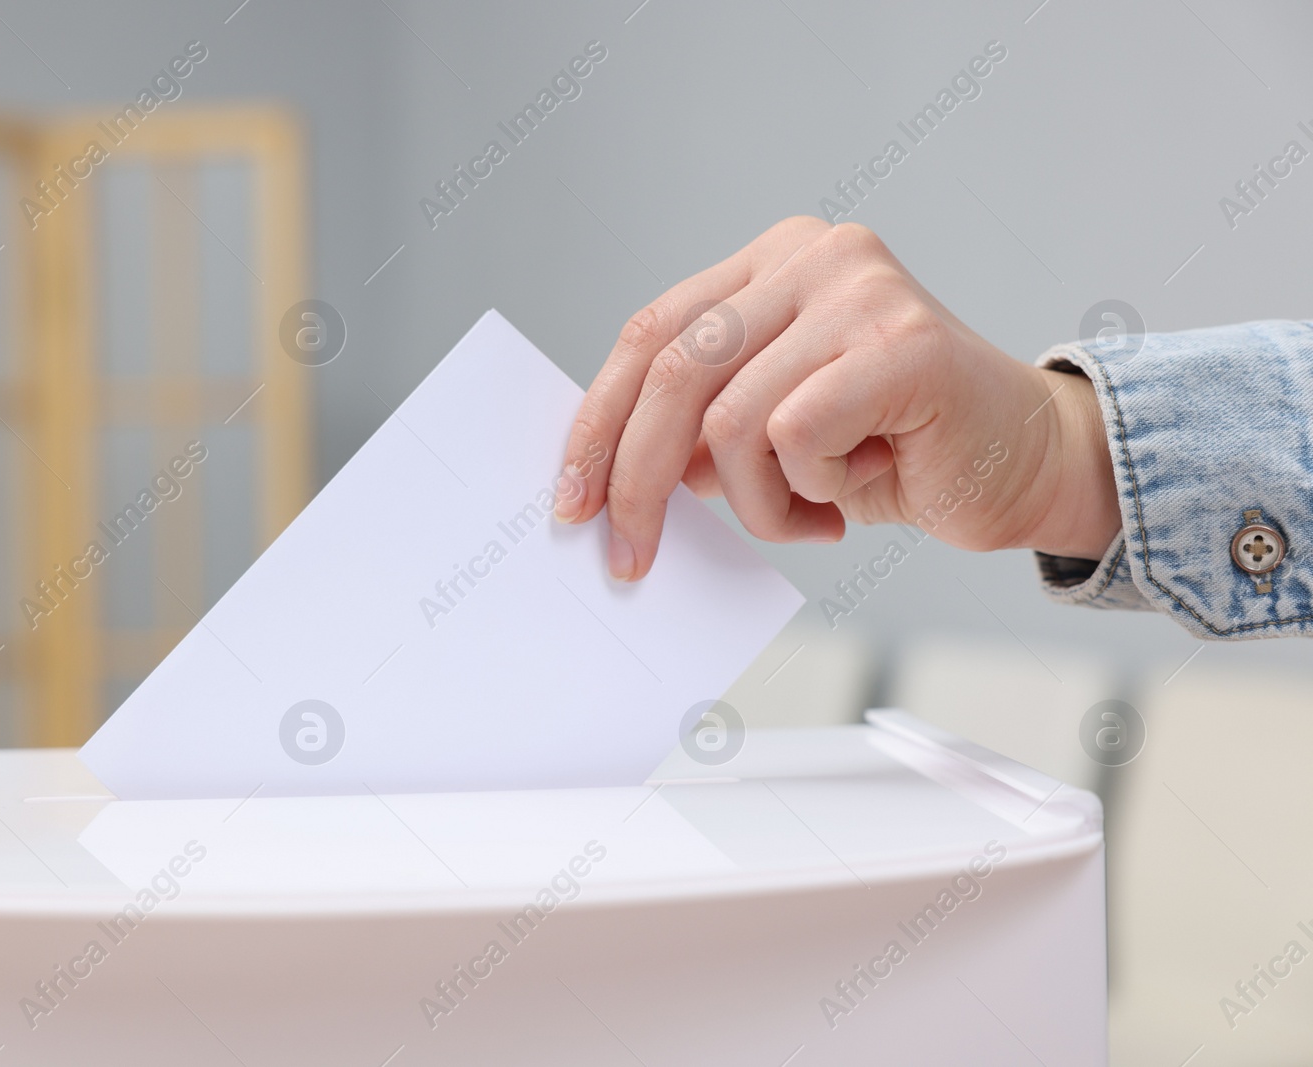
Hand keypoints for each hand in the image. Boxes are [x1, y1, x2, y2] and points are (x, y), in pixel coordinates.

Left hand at [554, 218, 1119, 578]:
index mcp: (771, 262)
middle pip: (673, 370)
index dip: (598, 421)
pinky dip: (809, 494)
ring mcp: (859, 289)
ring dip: (756, 503)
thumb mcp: (771, 438)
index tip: (572, 497)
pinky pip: (793, 437)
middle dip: (636, 479)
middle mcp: (812, 256)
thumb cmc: (895, 451)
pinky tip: (858, 491)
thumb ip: (700, 429)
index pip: (650, 333)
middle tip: (631, 556)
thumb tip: (609, 471)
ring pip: (731, 421)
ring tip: (810, 514)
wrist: (1027, 466)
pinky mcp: (899, 342)